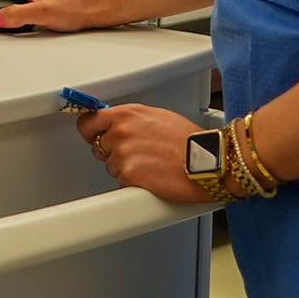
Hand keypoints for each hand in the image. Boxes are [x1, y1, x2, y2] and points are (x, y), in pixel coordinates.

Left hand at [74, 103, 206, 201]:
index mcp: (128, 114)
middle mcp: (122, 131)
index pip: (88, 121)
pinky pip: (121, 181)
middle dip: (112, 151)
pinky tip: (152, 176)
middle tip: (138, 154)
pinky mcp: (129, 174)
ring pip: (110, 165)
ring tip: (151, 165)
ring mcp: (123, 153)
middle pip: (98, 146)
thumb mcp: (159, 117)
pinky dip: (133, 183)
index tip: (92, 135)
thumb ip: (133, 121)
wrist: (210, 162)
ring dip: (125, 168)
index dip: (90, 131)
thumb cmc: (191, 142)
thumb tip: (117, 125)